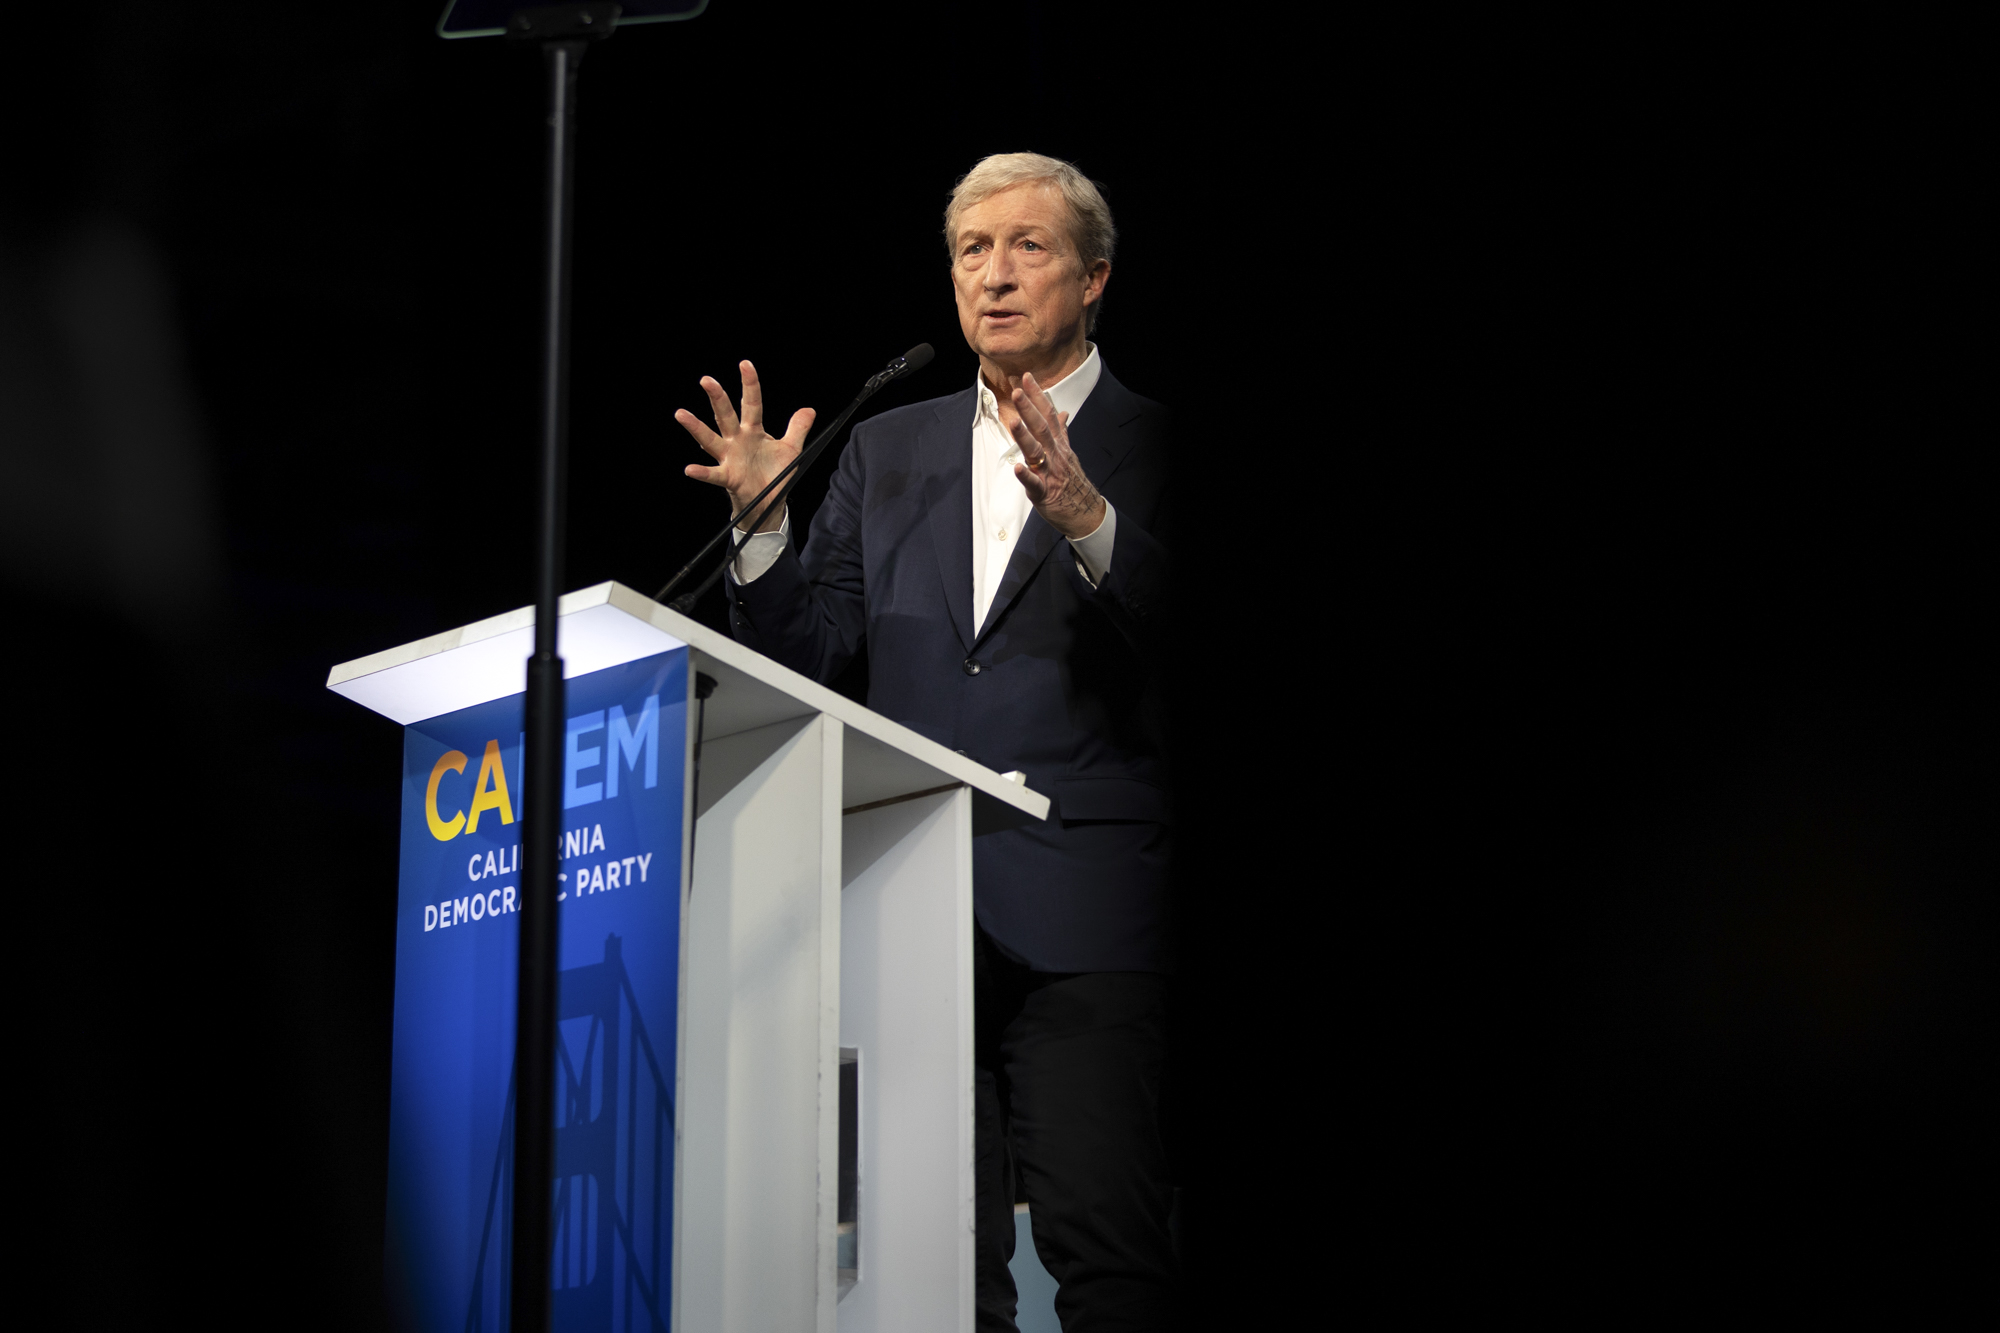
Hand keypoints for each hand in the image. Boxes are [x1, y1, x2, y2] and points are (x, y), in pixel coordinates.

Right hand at [676, 360, 814, 531]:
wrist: (770, 501)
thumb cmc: (775, 474)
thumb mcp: (791, 449)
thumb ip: (798, 428)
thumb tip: (809, 409)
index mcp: (753, 431)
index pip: (751, 403)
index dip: (750, 384)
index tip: (745, 364)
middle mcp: (738, 440)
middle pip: (726, 415)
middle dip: (717, 398)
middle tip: (706, 380)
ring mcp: (730, 457)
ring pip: (711, 439)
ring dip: (696, 428)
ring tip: (682, 414)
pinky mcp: (728, 477)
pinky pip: (713, 474)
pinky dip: (702, 472)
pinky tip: (690, 469)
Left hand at [1008, 372, 1105, 539]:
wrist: (1086, 512)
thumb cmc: (1073, 482)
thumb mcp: (1068, 453)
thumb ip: (1062, 432)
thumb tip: (1062, 412)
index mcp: (1058, 445)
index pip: (1048, 414)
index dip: (1037, 396)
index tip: (1026, 377)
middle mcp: (1055, 455)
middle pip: (1042, 428)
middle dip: (1029, 409)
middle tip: (1017, 391)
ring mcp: (1050, 473)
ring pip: (1037, 452)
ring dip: (1025, 437)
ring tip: (1013, 421)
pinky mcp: (1045, 493)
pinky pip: (1035, 484)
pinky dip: (1026, 476)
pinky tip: (1017, 467)